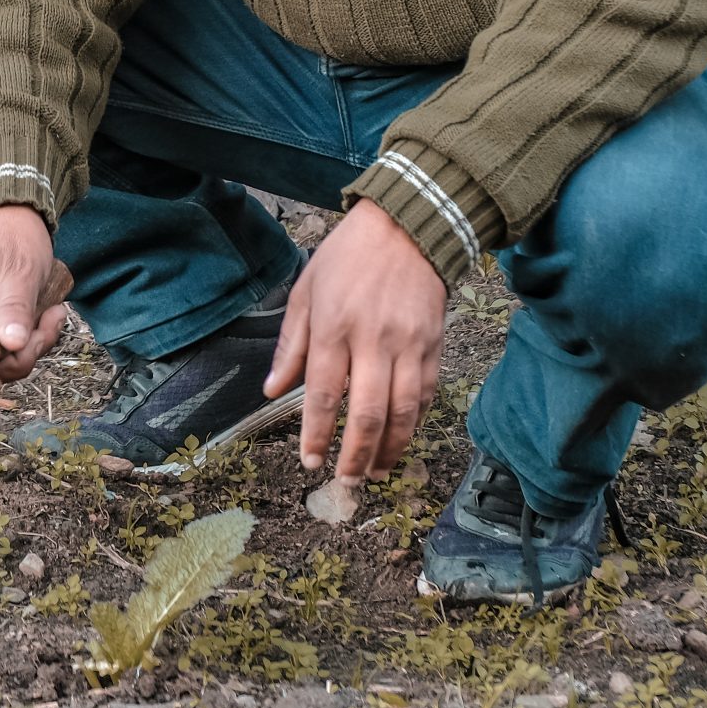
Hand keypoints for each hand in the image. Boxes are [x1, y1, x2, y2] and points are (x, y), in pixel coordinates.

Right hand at [0, 204, 69, 392]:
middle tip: (48, 325)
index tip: (3, 376)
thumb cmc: (13, 234)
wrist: (11, 213)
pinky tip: (43, 316)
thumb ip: (15, 307)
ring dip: (28, 346)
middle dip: (18, 355)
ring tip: (51, 314)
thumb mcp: (21, 268)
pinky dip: (24, 339)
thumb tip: (11, 347)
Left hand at [266, 199, 446, 480]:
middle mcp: (373, 340)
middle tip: (345, 481)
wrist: (408, 226)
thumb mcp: (306, 290)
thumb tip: (271, 388)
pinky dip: (414, 424)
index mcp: (334, 327)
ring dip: (389, 450)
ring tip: (375, 472)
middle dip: (355, 455)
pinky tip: (401, 439)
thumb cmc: (348, 257)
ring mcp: (409, 345)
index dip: (316, 434)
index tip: (309, 461)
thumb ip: (291, 344)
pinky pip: (426, 396)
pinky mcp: (435, 346)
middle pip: (366, 413)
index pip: (321, 394)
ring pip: (402, 413)